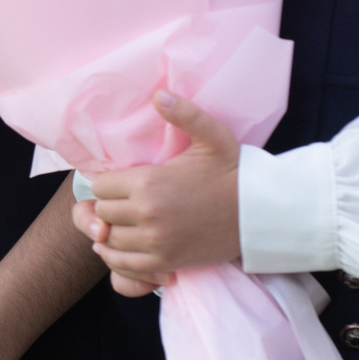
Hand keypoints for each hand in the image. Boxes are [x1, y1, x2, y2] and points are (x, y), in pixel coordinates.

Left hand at [82, 93, 243, 291]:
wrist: (259, 215)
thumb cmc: (233, 173)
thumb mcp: (213, 137)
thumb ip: (185, 114)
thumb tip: (158, 94)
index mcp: (149, 182)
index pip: (100, 186)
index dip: (106, 183)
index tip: (119, 182)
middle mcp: (147, 214)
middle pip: (101, 213)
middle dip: (106, 206)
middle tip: (119, 202)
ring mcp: (155, 242)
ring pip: (108, 240)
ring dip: (109, 232)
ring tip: (118, 223)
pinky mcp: (165, 263)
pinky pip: (123, 265)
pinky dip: (117, 256)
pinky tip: (122, 245)